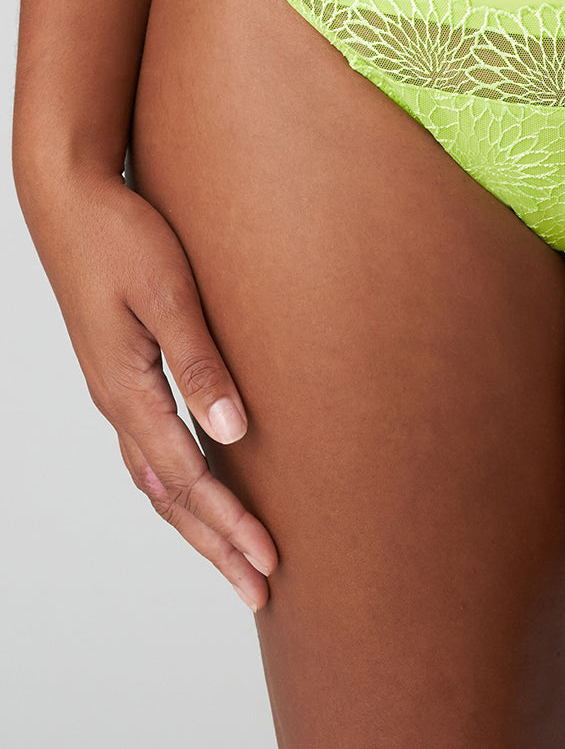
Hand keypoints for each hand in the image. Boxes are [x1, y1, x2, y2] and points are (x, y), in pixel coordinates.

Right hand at [17, 169, 277, 611]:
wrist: (71, 198)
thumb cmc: (123, 236)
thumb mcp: (169, 294)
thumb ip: (200, 362)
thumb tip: (233, 430)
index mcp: (129, 390)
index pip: (190, 480)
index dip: (231, 526)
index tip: (271, 564)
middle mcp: (120, 402)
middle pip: (172, 497)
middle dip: (218, 545)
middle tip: (261, 590)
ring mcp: (119, 391)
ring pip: (160, 480)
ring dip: (200, 523)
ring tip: (237, 558)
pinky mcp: (126, 373)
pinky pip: (154, 449)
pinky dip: (181, 486)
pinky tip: (201, 493)